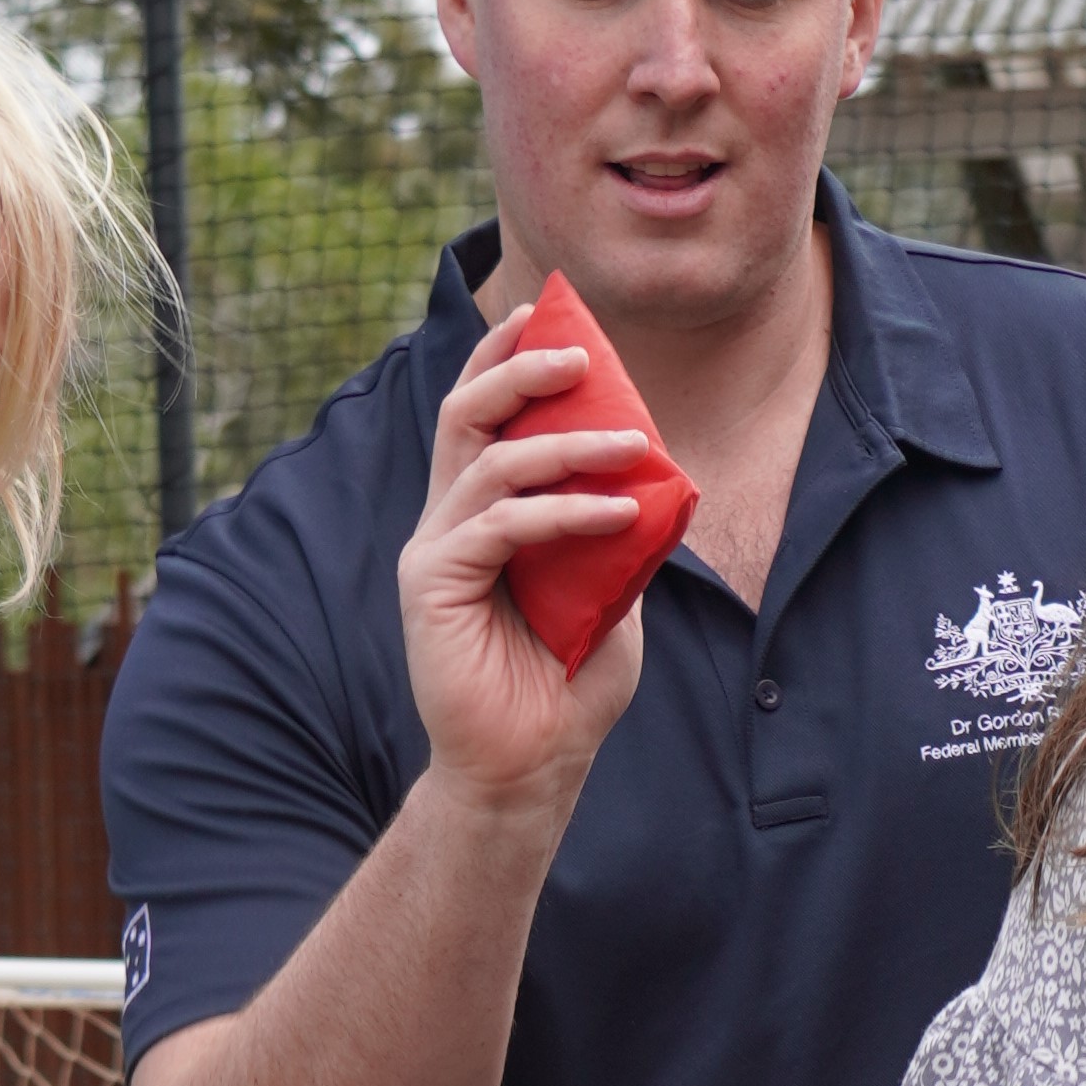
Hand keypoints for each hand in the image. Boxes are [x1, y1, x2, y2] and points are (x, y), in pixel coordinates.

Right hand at [397, 309, 653, 829]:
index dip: (504, 361)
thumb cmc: (568, 688)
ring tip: (633, 444)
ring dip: (567, 443)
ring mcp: (434, 553)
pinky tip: (619, 513)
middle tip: (579, 351)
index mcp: (479, 518)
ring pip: (492, 465)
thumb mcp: (610, 594)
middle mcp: (447, 524)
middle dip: (517, 371)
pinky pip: (501, 526)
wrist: (533, 768)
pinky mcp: (431, 586)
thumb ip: (616, 536)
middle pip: (463, 416)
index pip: (480, 419)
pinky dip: (565, 511)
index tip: (545, 316)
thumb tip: (654, 478)